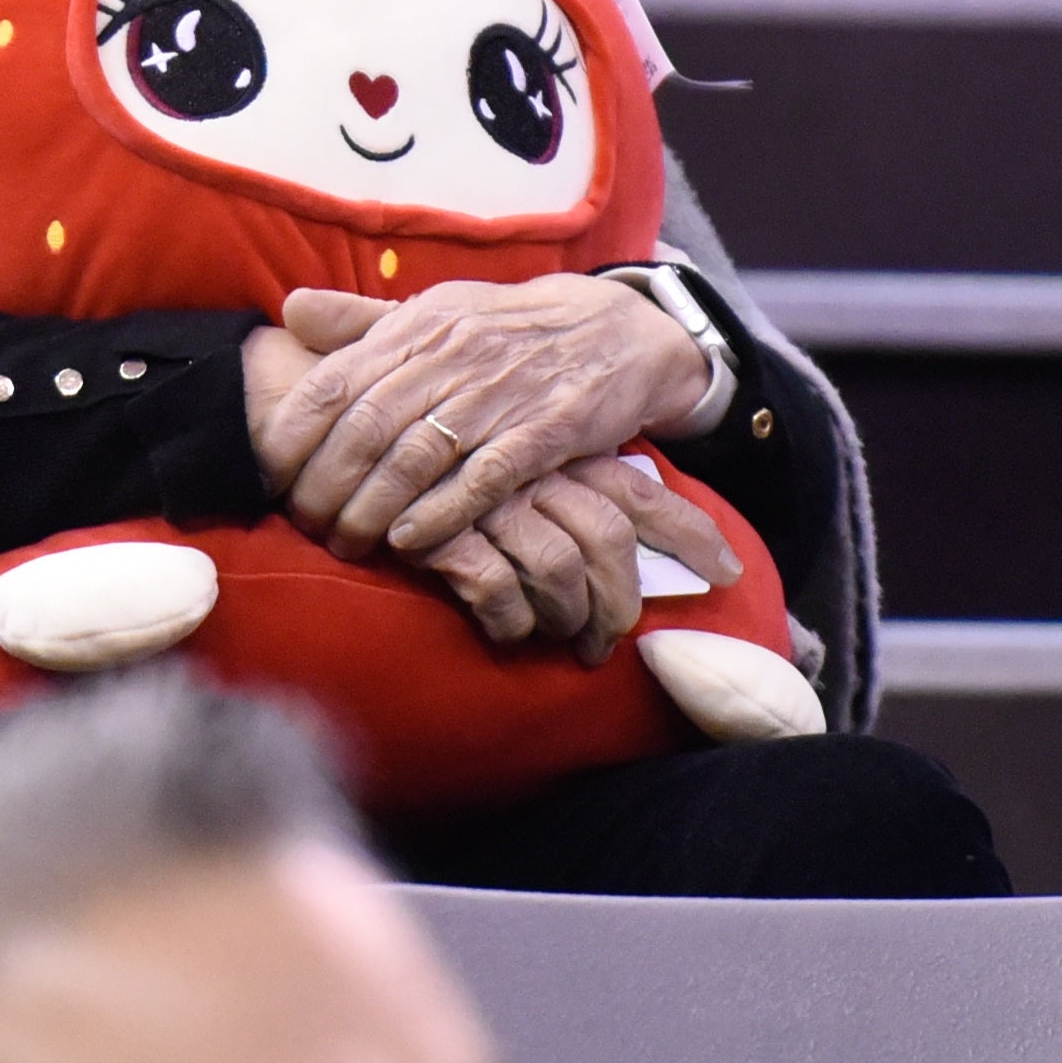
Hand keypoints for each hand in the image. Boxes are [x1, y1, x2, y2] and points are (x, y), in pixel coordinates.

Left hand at [259, 277, 733, 630]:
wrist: (618, 333)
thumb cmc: (510, 332)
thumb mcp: (439, 312)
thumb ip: (364, 321)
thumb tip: (290, 309)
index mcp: (419, 325)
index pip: (336, 379)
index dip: (295, 430)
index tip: (269, 472)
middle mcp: (453, 355)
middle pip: (367, 427)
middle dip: (325, 482)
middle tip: (304, 522)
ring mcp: (500, 395)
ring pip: (416, 457)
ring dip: (372, 508)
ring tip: (345, 542)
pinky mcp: (546, 432)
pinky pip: (482, 480)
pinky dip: (440, 514)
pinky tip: (408, 541)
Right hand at [402, 453, 735, 665]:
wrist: (332, 419)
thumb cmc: (425, 439)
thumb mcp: (497, 443)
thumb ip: (549, 472)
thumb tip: (607, 527)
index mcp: (557, 449)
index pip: (641, 490)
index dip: (689, 530)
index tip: (729, 569)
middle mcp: (534, 472)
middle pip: (609, 540)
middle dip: (622, 601)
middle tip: (609, 642)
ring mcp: (489, 502)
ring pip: (559, 570)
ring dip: (567, 618)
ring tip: (563, 643)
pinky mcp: (443, 533)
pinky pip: (495, 590)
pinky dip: (507, 620)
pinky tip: (503, 633)